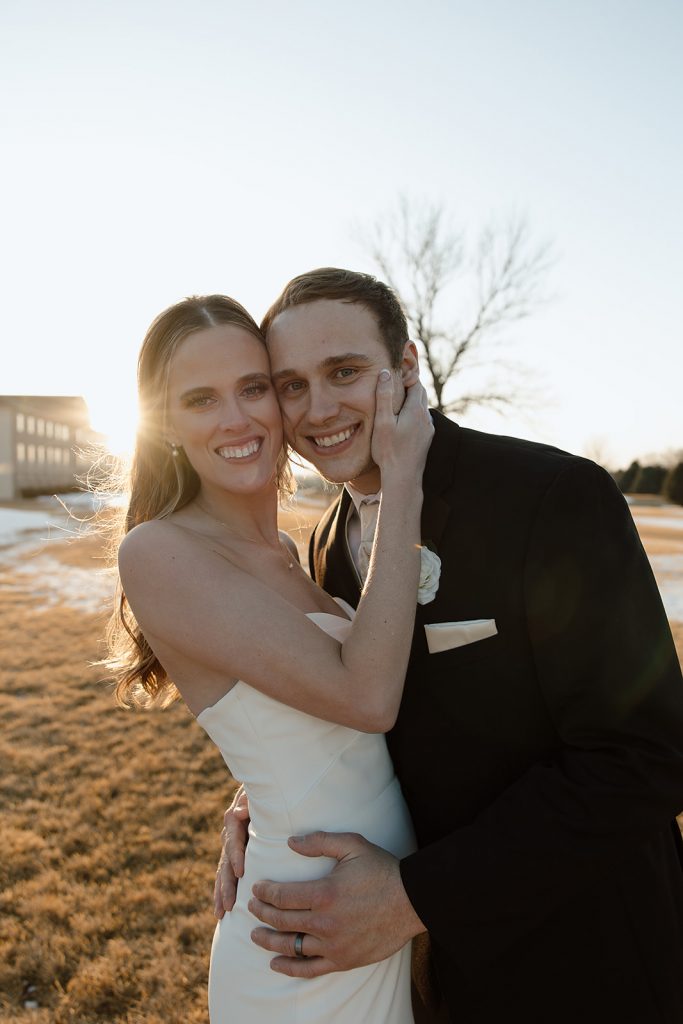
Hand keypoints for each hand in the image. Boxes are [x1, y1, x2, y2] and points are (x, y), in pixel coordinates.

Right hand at [213, 785, 249, 917]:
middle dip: (226, 884)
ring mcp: (229, 846)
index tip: (240, 872)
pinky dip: (222, 891)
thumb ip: (248, 801)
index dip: (235, 855)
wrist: (262, 789)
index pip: (233, 840)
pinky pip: (225, 874)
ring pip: (222, 872)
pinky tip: (222, 910)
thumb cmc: (264, 791)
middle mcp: (228, 835)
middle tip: (229, 905)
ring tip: (221, 913)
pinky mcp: (234, 855)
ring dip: (221, 893)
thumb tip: (238, 813)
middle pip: (225, 862)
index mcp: (234, 820)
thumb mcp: (257, 793)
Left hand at [249, 831, 425, 977]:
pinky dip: (289, 968)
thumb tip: (291, 842)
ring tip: (255, 934)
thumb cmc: (382, 869)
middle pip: (281, 920)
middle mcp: (325, 923)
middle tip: (251, 907)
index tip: (256, 888)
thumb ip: (320, 842)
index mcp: (325, 893)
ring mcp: (334, 945)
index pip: (282, 896)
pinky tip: (275, 964)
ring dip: (268, 941)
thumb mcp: (352, 845)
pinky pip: (310, 969)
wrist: (412, 900)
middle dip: (261, 913)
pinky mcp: (344, 960)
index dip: (264, 892)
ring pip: (290, 947)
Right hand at [370, 370, 432, 483]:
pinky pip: (422, 420)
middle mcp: (425, 418)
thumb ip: (384, 396)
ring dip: (413, 401)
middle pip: (421, 393)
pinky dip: (414, 414)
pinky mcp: (426, 439)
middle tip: (396, 383)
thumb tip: (385, 373)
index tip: (395, 373)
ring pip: (422, 407)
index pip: (416, 383)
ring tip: (397, 400)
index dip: (407, 376)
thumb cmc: (389, 450)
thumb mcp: (382, 421)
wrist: (403, 477)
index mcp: (415, 410)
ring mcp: (428, 429)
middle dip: (410, 386)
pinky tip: (403, 421)